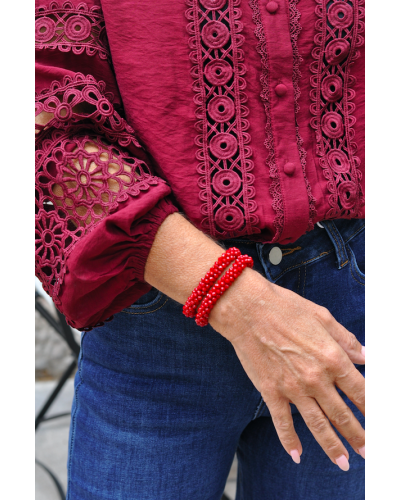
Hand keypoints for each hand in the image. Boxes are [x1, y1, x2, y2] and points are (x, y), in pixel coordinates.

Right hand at [209, 268, 364, 470]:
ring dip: (332, 446)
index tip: (379, 422)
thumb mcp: (322, 316)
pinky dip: (290, 441)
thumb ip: (346, 339)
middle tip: (367, 451)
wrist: (248, 309)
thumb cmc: (285, 307)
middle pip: (342, 414)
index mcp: (332, 357)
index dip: (372, 409)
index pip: (360, 391)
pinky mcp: (271, 391)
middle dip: (357, 435)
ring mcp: (293, 388)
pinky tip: (297, 455)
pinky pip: (283, 422)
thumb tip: (365, 356)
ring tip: (343, 463)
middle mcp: (316, 378)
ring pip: (318, 424)